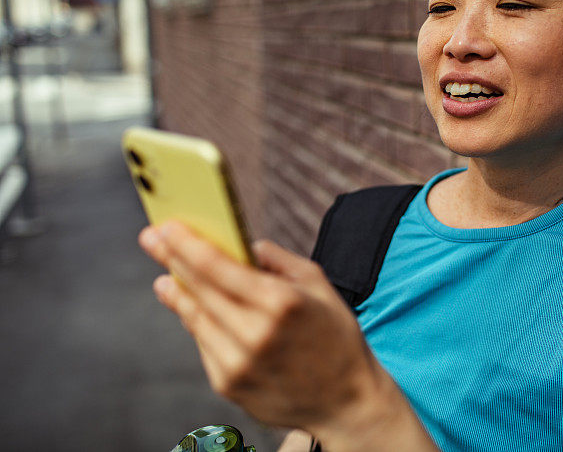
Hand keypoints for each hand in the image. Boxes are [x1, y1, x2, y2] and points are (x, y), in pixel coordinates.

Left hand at [138, 221, 387, 434]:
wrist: (346, 400)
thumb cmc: (336, 337)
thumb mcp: (320, 285)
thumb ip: (280, 260)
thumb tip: (246, 246)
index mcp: (281, 302)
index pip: (218, 267)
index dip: (187, 245)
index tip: (167, 227)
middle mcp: (255, 333)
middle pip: (198, 289)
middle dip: (171, 259)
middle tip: (151, 238)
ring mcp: (238, 362)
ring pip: (195, 317)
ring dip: (177, 292)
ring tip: (165, 277)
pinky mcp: (228, 384)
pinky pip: (204, 343)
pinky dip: (196, 321)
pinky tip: (191, 307)